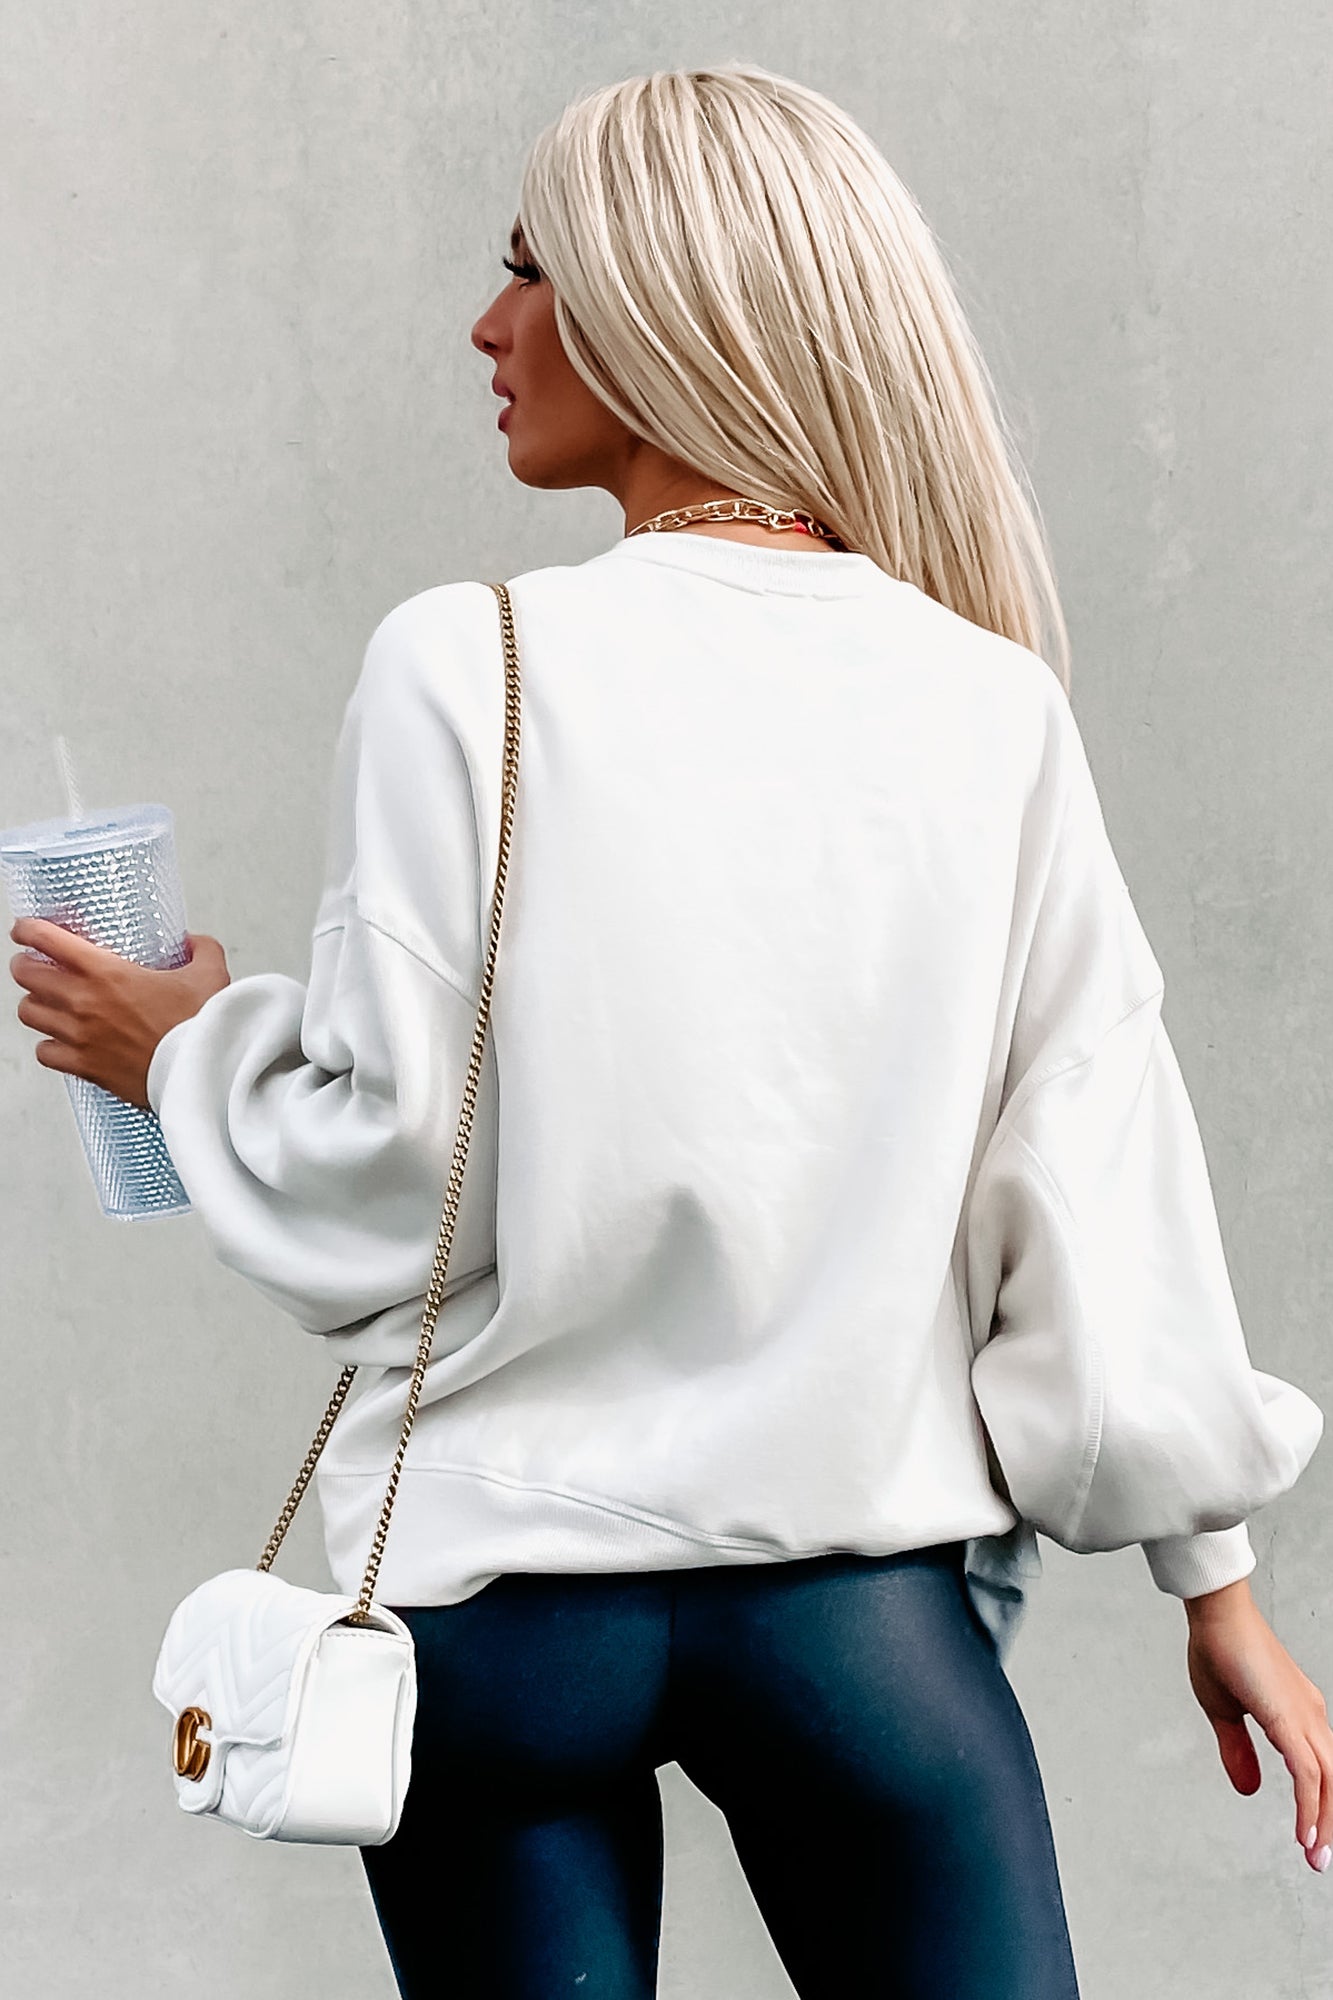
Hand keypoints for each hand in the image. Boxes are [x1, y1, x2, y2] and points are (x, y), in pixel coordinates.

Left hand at [9, 915, 231, 1110]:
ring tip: (47, 1002)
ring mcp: (79, 1036)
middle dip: (27, 965)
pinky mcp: (84, 1067)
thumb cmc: (200, 1026)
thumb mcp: (209, 973)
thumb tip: (193, 944)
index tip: (27, 929)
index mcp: (106, 972)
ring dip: (35, 1004)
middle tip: (36, 964)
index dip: (28, 929)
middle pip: (25, 974)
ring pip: (28, 1013)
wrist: (200, 1072)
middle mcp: (83, 1002)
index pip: (45, 939)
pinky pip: (45, 1052)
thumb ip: (201, 950)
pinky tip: (62, 1042)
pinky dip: (48, 1045)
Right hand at [1184, 1584, 1332, 1873]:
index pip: (1321, 1769)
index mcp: (1298, 1714)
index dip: (1321, 1806)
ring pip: (1329, 1781)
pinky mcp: (1289, 1719)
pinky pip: (1308, 1773)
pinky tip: (1304, 1831)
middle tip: (1319, 1860)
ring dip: (1324, 1823)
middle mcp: (1311, 1715)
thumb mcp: (1224, 1712)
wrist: (1218, 1614)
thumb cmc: (1219, 1649)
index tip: (1311, 1839)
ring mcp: (1305, 1716)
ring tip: (1315, 1855)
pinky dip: (1310, 1806)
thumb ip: (1238, 1751)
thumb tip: (1249, 1788)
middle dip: (1330, 1825)